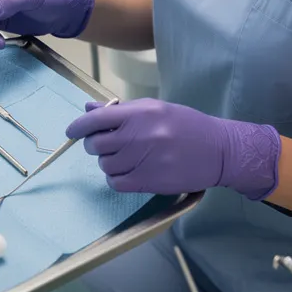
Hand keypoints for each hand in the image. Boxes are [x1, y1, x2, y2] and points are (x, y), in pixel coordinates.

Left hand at [65, 99, 281, 197]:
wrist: (220, 150)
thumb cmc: (187, 125)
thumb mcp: (155, 109)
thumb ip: (122, 110)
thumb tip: (89, 109)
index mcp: (141, 112)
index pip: (96, 119)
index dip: (78, 126)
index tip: (71, 132)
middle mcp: (140, 134)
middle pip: (96, 144)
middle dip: (96, 145)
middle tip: (108, 145)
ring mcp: (144, 159)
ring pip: (105, 165)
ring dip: (108, 163)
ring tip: (125, 158)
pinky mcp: (149, 181)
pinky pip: (116, 183)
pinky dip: (116, 179)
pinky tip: (128, 173)